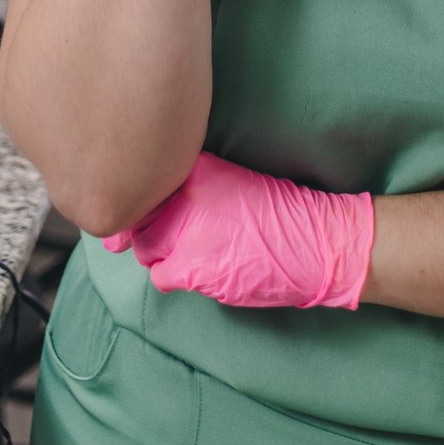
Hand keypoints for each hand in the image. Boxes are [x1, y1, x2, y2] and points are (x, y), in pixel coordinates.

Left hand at [99, 151, 374, 310]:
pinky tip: (197, 268)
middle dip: (147, 226)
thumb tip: (145, 197)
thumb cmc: (278, 210)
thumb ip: (191, 183)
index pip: (144, 180)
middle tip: (168, 232)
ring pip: (146, 245)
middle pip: (139, 215)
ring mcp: (188, 231)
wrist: (314, 242)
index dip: (134, 196)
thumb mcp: (230, 178)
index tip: (129, 201)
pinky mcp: (193, 268)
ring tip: (188, 249)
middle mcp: (187, 195)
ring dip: (160, 250)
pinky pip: (161, 274)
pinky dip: (173, 275)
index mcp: (198, 168)